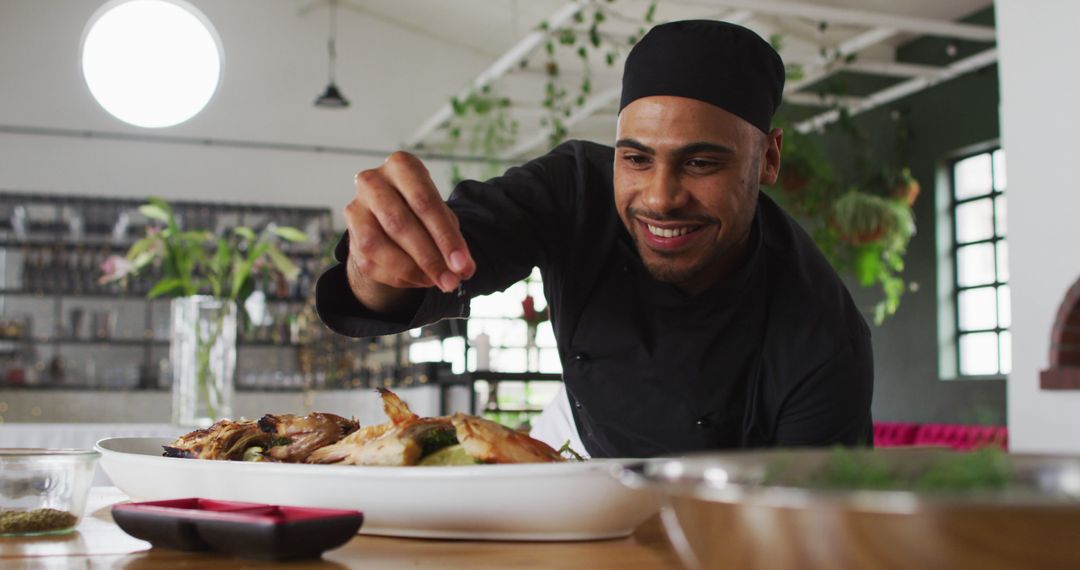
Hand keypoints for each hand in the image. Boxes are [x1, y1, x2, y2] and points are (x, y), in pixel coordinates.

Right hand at [343, 152, 475, 301]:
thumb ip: (452, 240)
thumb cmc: (421, 211)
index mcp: (401, 166)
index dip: (445, 237)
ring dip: (411, 270)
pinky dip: (399, 276)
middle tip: (451, 281)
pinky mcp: (350, 236)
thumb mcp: (441, 216)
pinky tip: (419, 279)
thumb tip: (463, 269)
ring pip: (378, 245)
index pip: (424, 202)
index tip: (462, 264)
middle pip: (399, 223)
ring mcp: (355, 208)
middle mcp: (372, 181)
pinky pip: (370, 263)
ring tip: (435, 281)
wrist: (389, 217)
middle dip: (429, 258)